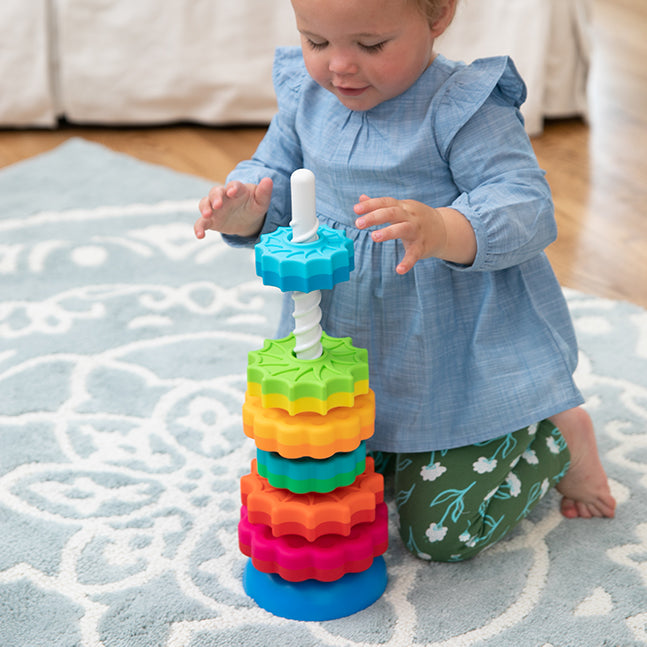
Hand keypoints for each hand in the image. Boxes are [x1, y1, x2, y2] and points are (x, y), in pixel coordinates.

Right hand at [194, 177, 272, 238]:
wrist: (247, 220)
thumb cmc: (253, 206)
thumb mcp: (261, 201)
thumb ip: (264, 192)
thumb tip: (268, 180)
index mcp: (236, 189)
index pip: (233, 185)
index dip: (233, 187)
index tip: (232, 192)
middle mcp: (223, 196)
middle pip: (215, 192)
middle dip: (215, 197)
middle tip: (218, 204)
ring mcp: (215, 208)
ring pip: (205, 203)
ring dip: (204, 208)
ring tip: (206, 215)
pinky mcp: (211, 220)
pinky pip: (201, 222)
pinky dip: (198, 228)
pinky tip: (199, 235)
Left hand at [354, 194, 475, 273]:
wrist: (444, 229)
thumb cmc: (417, 218)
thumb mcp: (401, 208)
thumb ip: (381, 205)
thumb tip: (361, 198)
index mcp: (403, 207)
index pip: (385, 202)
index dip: (371, 205)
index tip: (356, 209)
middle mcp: (410, 216)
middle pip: (392, 213)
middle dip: (375, 217)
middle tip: (358, 224)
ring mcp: (417, 231)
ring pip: (403, 229)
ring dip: (388, 232)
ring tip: (374, 237)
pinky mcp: (422, 246)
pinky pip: (414, 254)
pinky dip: (407, 262)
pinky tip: (399, 270)